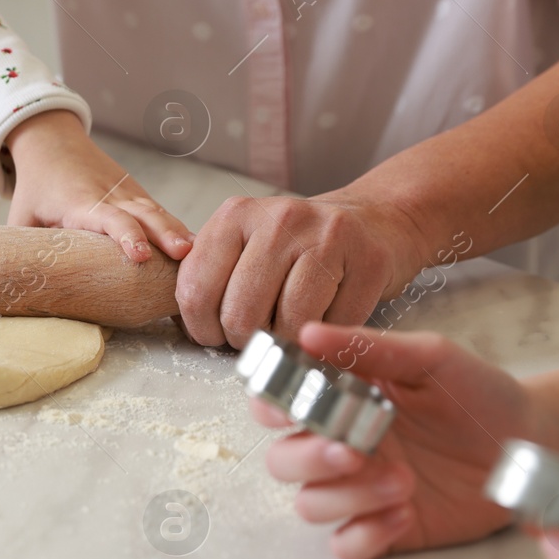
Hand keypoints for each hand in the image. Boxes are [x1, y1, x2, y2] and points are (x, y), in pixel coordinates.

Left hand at [4, 110, 192, 262]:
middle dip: (164, 234)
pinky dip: (178, 228)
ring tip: (197, 255)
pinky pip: (160, 212)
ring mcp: (127, 192)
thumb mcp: (21, 218)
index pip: (108, 219)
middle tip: (185, 256)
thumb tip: (24, 291)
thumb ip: (24, 252)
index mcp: (79, 202)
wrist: (52, 141)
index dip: (125, 236)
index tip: (141, 255)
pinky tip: (196, 249)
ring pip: (157, 212)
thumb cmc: (34, 188)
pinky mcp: (137, 195)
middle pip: (142, 214)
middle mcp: (109, 195)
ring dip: (177, 232)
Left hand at [176, 191, 428, 347]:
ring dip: (286, 343)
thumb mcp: (244, 246)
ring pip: (287, 324)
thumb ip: (211, 276)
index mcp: (236, 215)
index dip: (202, 330)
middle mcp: (280, 219)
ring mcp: (327, 236)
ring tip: (290, 329)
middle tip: (258, 337)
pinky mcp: (368, 259)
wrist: (374, 221)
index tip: (215, 336)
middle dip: (245, 342)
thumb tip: (185, 327)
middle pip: (241, 315)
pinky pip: (334, 326)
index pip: (196, 292)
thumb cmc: (299, 246)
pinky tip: (326, 320)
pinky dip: (326, 338)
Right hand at [254, 323, 522, 558]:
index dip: (271, 409)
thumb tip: (308, 333)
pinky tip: (406, 512)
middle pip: (282, 463)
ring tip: (403, 481)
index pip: (276, 406)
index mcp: (339, 400)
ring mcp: (359, 491)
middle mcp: (340, 446)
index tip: (294, 409)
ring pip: (309, 505)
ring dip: (347, 497)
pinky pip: (345, 546)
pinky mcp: (384, 529)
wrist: (530, 444)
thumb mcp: (430, 358)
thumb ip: (369, 348)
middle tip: (355, 452)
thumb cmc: (479, 394)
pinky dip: (365, 534)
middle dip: (310, 459)